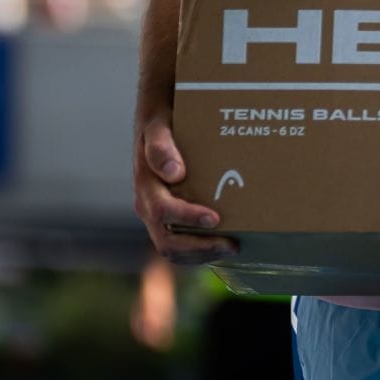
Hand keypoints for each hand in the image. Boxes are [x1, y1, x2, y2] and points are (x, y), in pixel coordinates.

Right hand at [132, 113, 234, 264]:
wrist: (156, 125)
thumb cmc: (161, 125)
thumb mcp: (158, 128)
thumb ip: (161, 147)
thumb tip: (174, 173)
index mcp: (145, 187)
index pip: (162, 212)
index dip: (188, 219)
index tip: (216, 218)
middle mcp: (148, 206)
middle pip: (167, 243)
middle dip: (201, 248)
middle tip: (233, 245)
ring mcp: (157, 217)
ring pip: (174, 250)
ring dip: (203, 254)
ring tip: (234, 247)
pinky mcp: (168, 220)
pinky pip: (181, 245)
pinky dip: (202, 251)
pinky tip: (225, 245)